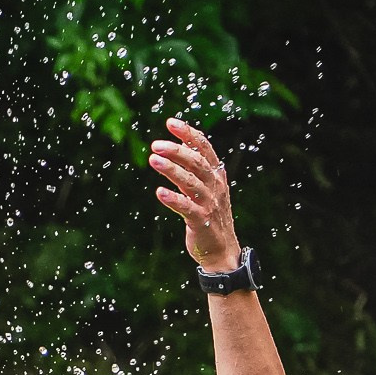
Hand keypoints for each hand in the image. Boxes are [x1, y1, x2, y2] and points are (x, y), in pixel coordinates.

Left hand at [150, 118, 242, 273]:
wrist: (222, 252)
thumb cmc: (210, 218)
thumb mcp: (205, 189)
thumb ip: (194, 169)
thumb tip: (181, 144)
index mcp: (216, 176)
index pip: (204, 148)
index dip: (188, 134)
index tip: (170, 123)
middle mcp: (215, 187)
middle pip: (196, 162)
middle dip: (176, 151)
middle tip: (155, 144)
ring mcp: (210, 204)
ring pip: (191, 182)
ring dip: (171, 170)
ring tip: (153, 160)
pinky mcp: (202, 221)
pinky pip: (187, 208)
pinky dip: (173, 199)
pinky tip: (159, 192)